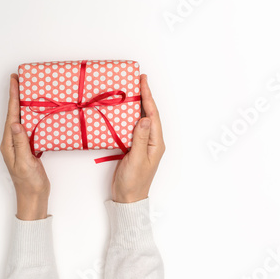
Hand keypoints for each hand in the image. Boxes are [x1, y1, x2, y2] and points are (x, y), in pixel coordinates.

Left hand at [0, 74, 50, 219]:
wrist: (34, 198)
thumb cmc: (29, 183)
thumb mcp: (26, 162)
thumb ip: (21, 143)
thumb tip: (16, 123)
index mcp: (9, 143)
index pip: (11, 115)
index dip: (13, 97)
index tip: (14, 81)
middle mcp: (12, 141)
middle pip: (13, 114)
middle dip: (16, 96)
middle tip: (19, 79)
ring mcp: (19, 144)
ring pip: (21, 119)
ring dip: (23, 104)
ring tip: (27, 90)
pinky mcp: (28, 148)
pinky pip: (28, 128)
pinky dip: (31, 117)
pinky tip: (36, 112)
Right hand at [111, 74, 164, 202]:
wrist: (127, 199)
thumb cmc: (133, 182)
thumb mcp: (136, 160)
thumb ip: (140, 139)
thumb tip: (145, 118)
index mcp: (156, 143)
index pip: (153, 115)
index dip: (148, 97)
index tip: (143, 82)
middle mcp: (151, 141)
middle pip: (149, 114)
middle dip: (145, 96)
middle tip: (138, 79)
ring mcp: (142, 144)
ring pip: (141, 119)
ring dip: (137, 105)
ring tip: (132, 90)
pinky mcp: (132, 148)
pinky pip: (132, 128)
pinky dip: (128, 116)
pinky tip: (123, 111)